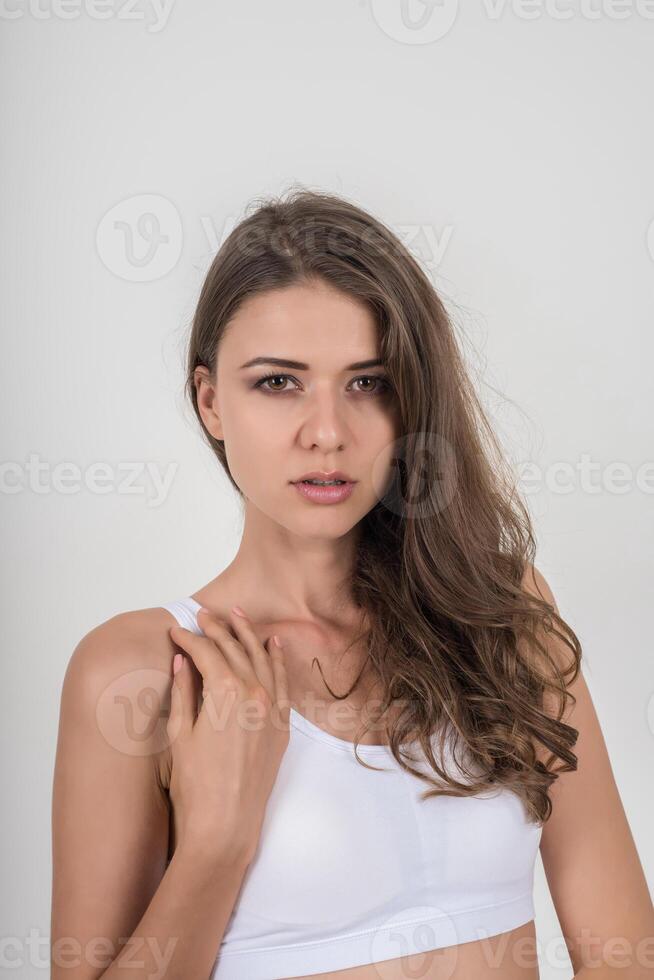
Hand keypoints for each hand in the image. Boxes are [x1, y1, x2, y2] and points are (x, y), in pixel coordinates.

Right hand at [166, 607, 289, 866]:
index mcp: (225, 693)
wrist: (226, 825)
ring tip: (236, 615)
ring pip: (260, 659)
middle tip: (202, 615)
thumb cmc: (196, 784)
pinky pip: (281, 682)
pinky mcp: (282, 725)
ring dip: (248, 635)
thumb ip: (183, 692)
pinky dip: (276, 660)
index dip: (188, 639)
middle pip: (233, 650)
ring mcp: (272, 708)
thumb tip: (182, 661)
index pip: (206, 653)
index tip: (175, 631)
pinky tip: (272, 643)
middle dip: (216, 630)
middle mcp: (254, 694)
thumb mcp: (180, 734)